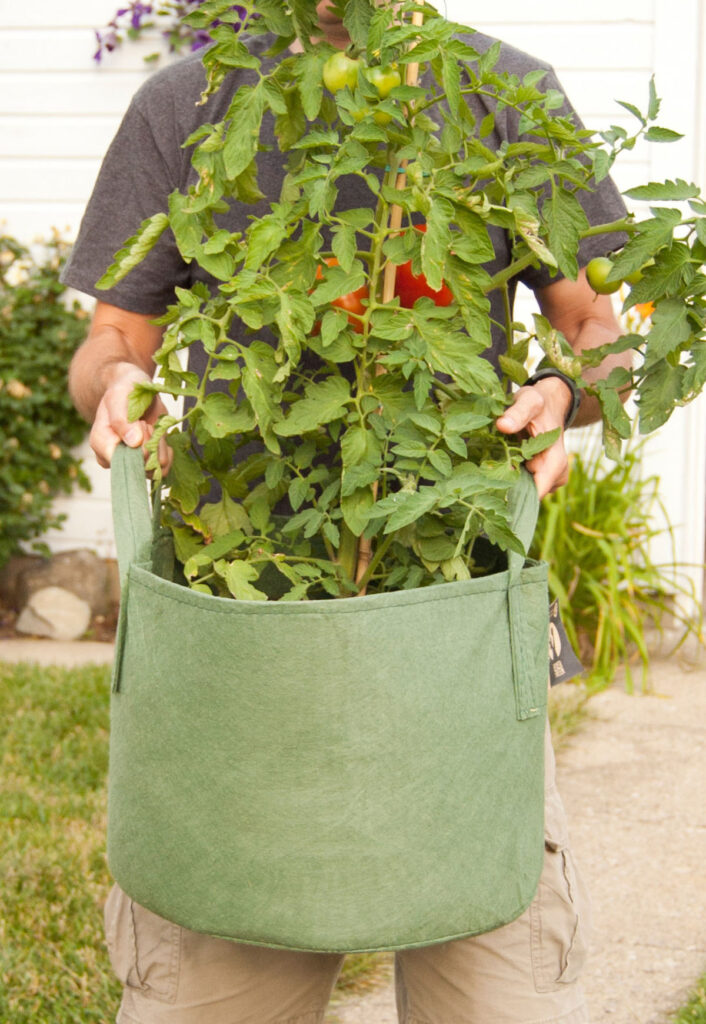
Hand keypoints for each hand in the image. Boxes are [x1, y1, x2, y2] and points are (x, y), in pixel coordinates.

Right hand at [89, 362, 170, 472]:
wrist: (135, 390)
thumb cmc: (123, 391)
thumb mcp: (119, 396)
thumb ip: (121, 418)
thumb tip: (133, 443)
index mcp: (100, 443)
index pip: (119, 460)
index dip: (137, 444)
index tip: (140, 423)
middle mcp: (114, 458)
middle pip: (139, 466)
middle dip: (149, 442)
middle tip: (145, 422)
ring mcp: (131, 463)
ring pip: (153, 469)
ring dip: (159, 447)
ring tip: (152, 428)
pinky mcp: (147, 464)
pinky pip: (163, 470)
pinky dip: (167, 453)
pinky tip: (161, 437)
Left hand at [496, 377, 572, 497]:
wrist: (548, 404)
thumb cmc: (539, 403)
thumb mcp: (529, 401)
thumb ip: (517, 412)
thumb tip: (502, 425)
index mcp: (555, 458)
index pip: (541, 488)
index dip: (519, 496)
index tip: (495, 496)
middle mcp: (555, 472)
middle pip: (530, 495)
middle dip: (508, 493)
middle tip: (483, 487)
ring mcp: (548, 477)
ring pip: (525, 493)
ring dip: (506, 488)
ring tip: (486, 478)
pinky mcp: (539, 477)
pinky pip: (523, 487)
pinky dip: (508, 483)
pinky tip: (493, 474)